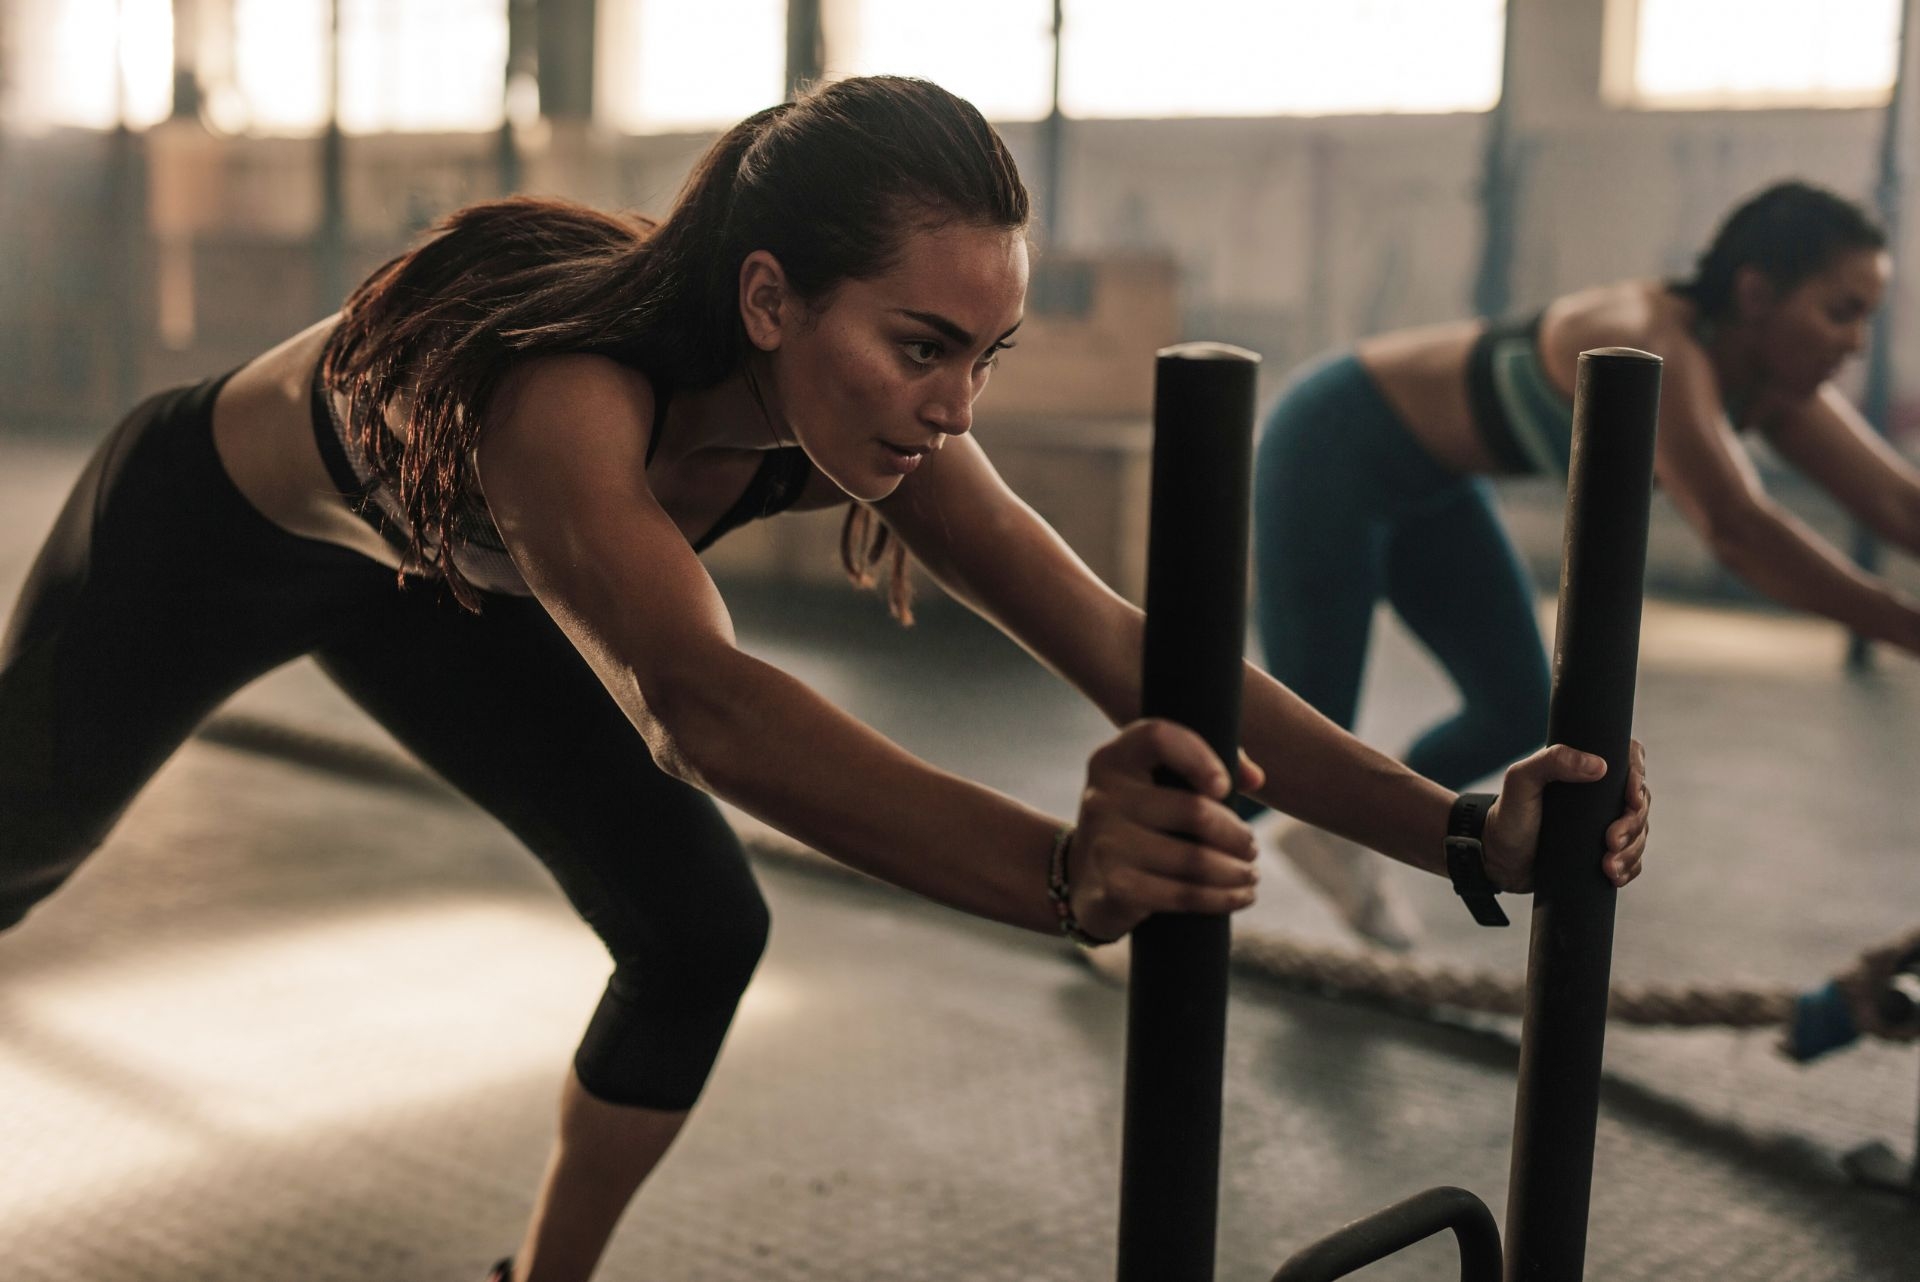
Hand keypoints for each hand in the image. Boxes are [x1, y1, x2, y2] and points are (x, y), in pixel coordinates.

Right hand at [1066, 719, 1264, 941]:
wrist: (1084, 878)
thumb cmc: (1139, 822)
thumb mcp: (1156, 784)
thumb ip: (1204, 766)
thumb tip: (1255, 779)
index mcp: (1115, 759)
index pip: (1159, 737)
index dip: (1200, 757)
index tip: (1225, 787)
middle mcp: (1103, 796)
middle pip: (1192, 810)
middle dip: (1236, 834)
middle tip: (1251, 847)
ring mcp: (1105, 843)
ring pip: (1194, 859)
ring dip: (1235, 871)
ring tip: (1249, 873)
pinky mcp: (1115, 886)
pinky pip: (1183, 894)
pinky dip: (1221, 898)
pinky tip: (1240, 896)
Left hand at [1481, 738, 1649, 892]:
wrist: (1497, 859)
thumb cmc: (1508, 815)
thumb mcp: (1521, 781)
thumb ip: (1552, 761)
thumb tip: (1599, 766)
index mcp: (1583, 770)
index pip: (1629, 761)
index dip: (1638, 778)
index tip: (1632, 799)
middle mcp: (1599, 795)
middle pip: (1639, 802)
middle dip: (1633, 824)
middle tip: (1611, 841)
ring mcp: (1603, 824)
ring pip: (1639, 833)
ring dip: (1631, 851)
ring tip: (1608, 866)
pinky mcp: (1602, 852)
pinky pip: (1631, 859)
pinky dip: (1628, 868)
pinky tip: (1614, 876)